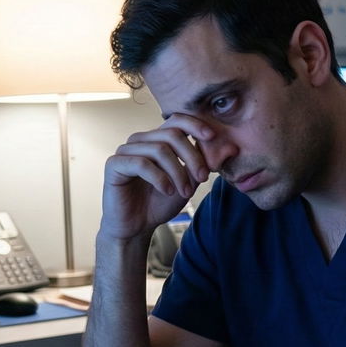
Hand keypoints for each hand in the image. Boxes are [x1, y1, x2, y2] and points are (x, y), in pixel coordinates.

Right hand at [99, 115, 221, 241]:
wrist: (136, 226)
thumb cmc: (160, 202)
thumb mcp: (188, 182)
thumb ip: (203, 164)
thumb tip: (231, 148)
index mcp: (157, 140)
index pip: (176, 120)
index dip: (195, 124)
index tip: (212, 136)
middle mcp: (140, 140)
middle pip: (172, 134)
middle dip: (192, 156)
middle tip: (203, 178)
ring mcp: (126, 150)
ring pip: (159, 149)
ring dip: (178, 172)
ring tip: (186, 192)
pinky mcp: (114, 164)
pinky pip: (141, 164)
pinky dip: (160, 178)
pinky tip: (167, 191)